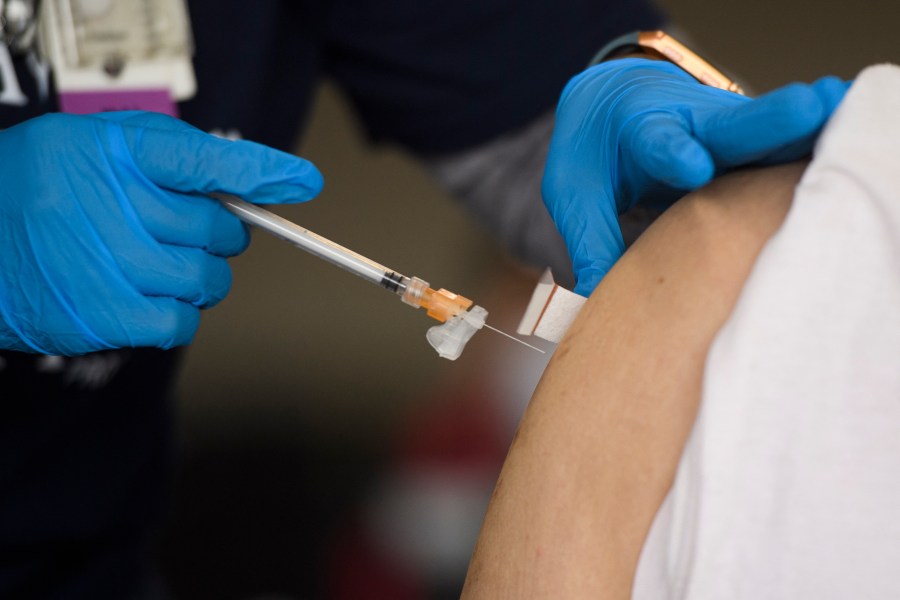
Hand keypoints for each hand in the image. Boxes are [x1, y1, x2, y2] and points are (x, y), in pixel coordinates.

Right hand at [0, 111, 322, 354]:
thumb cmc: (46, 188)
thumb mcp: (102, 146)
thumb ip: (179, 158)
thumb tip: (265, 181)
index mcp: (112, 149)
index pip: (204, 160)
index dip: (261, 172)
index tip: (304, 183)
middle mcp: (110, 202)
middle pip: (217, 230)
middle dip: (218, 235)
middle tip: (183, 232)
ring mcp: (105, 262)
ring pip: (206, 281)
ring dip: (200, 278)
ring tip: (158, 264)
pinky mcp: (100, 315)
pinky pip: (180, 323)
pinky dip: (177, 314)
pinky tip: (148, 297)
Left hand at [542, 58, 848, 295]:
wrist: (612, 107)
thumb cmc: (594, 155)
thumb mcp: (576, 194)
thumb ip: (593, 239)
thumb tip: (599, 298)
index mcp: (641, 130)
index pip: (659, 142)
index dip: (675, 153)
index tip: (692, 165)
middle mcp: (693, 125)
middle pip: (733, 125)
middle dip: (769, 122)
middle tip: (807, 109)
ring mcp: (729, 134)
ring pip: (773, 135)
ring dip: (809, 136)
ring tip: (847, 124)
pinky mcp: (753, 148)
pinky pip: (786, 152)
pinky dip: (815, 153)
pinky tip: (848, 150)